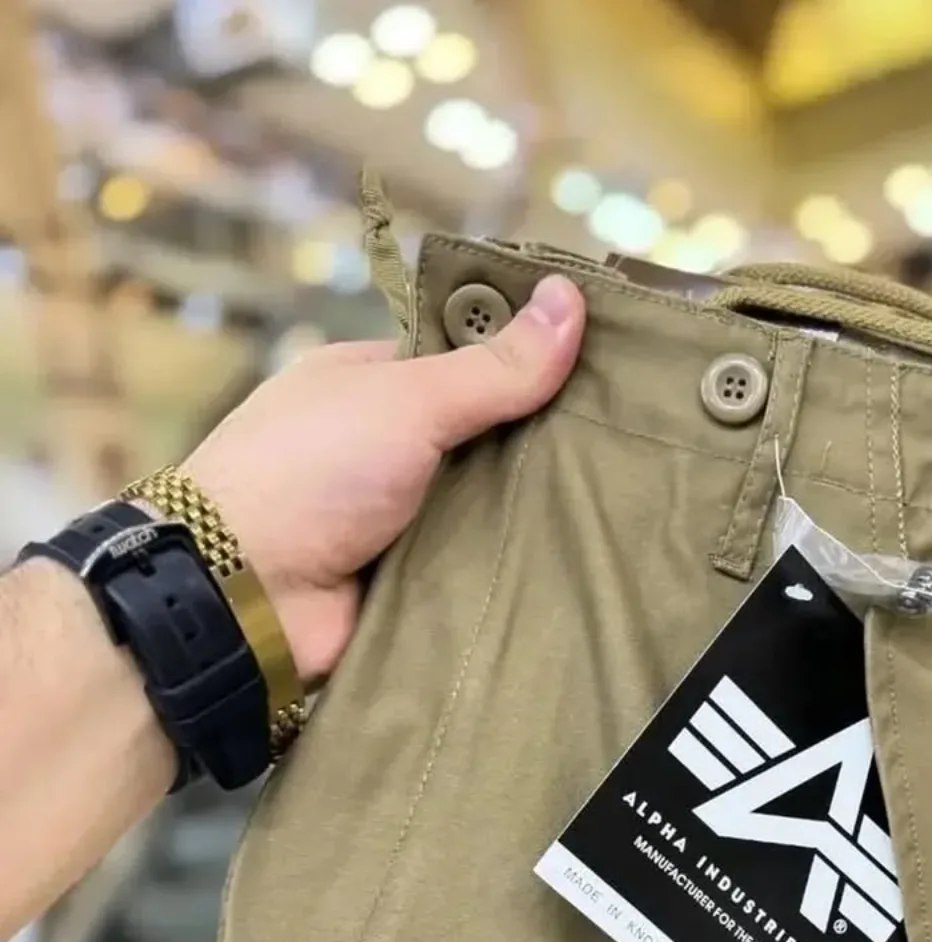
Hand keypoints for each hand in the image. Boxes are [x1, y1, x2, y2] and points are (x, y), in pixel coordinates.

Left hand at [182, 274, 584, 683]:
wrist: (244, 595)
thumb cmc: (310, 471)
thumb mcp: (408, 401)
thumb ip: (492, 367)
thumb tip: (570, 297)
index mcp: (367, 384)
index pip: (465, 364)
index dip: (526, 366)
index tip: (601, 372)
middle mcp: (381, 448)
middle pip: (482, 441)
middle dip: (539, 448)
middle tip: (627, 448)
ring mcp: (393, 519)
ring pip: (484, 510)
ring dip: (531, 516)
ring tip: (625, 508)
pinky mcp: (407, 582)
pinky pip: (473, 569)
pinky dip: (510, 569)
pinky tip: (580, 563)